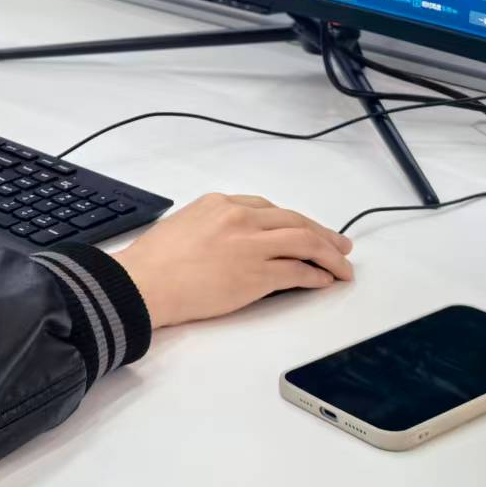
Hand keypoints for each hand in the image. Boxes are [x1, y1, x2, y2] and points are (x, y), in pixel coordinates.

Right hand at [111, 193, 353, 328]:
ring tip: (342, 267)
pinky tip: (324, 280)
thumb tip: (232, 243)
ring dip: (330, 255)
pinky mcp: (258, 274)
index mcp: (220, 204)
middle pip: (295, 221)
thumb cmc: (153, 262)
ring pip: (306, 242)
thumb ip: (213, 227)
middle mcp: (240, 218)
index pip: (269, 209)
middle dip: (323, 234)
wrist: (143, 283)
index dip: (293, 222)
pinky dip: (317, 276)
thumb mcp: (184, 226)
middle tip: (340, 245)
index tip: (304, 230)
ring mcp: (251, 245)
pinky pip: (299, 272)